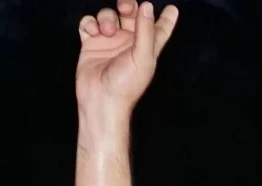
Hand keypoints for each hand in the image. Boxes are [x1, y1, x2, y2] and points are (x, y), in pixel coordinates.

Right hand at [75, 0, 177, 114]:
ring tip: (106, 32)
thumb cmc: (126, 84)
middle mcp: (128, 42)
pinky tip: (93, 33)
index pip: (160, 28)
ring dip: (106, 17)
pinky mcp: (91, 44)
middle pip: (131, 13)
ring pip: (108, 15)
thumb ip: (146, 30)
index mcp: (146, 46)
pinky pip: (89, 23)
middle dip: (127, 5)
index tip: (172, 8)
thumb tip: (147, 6)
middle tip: (124, 9)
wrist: (101, 99)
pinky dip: (90, 23)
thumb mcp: (143, 57)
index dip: (167, 18)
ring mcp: (109, 41)